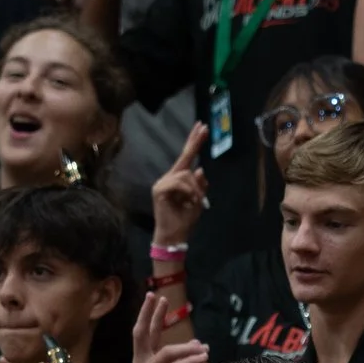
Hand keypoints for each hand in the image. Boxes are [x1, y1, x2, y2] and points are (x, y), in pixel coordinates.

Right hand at [151, 123, 208, 250]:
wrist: (174, 235)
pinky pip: (179, 183)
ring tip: (195, 201)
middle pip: (184, 156)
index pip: (187, 158)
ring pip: (186, 174)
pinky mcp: (159, 189)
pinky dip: (188, 191)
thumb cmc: (185, 220)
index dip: (194, 143)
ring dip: (195, 188)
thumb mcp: (198, 201)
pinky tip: (188, 200)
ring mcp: (162, 182)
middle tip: (204, 127)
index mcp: (178, 180)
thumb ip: (199, 185)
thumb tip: (200, 169)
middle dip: (195, 142)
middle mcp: (168, 177)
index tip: (202, 127)